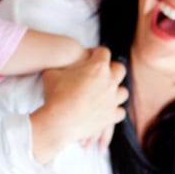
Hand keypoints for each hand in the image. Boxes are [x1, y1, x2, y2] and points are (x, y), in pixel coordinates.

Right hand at [30, 46, 127, 163]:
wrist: (60, 121)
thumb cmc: (55, 95)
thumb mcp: (51, 73)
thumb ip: (60, 67)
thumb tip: (57, 67)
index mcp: (97, 67)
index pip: (103, 52)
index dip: (96, 52)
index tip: (89, 56)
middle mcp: (110, 81)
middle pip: (120, 69)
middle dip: (112, 69)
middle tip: (99, 73)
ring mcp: (113, 100)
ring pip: (123, 91)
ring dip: (115, 91)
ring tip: (104, 93)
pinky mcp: (112, 116)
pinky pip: (121, 111)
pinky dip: (114, 110)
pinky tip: (106, 110)